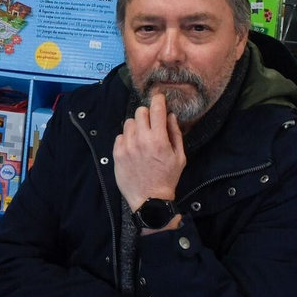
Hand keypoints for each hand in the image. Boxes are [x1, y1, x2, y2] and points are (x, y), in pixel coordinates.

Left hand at [113, 92, 185, 211]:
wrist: (150, 199)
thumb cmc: (168, 177)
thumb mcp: (179, 157)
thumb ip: (175, 134)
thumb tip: (171, 116)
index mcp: (159, 139)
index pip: (156, 109)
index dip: (158, 100)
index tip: (159, 98)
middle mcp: (141, 140)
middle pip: (140, 112)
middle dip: (147, 114)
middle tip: (151, 123)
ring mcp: (127, 146)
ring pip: (129, 123)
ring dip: (136, 126)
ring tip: (141, 137)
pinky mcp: (117, 154)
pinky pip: (120, 136)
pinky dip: (127, 138)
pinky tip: (133, 148)